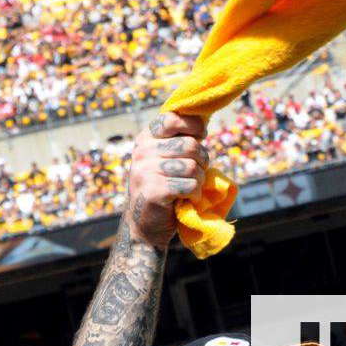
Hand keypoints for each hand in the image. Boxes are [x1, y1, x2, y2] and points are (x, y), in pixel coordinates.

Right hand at [125, 112, 208, 248]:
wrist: (145, 225)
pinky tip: (185, 200)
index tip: (201, 136)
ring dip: (198, 181)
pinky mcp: (153, 191)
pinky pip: (189, 186)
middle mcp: (142, 152)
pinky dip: (194, 195)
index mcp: (145, 139)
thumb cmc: (162, 188)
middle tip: (197, 173)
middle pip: (190, 145)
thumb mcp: (165, 159)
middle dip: (202, 160)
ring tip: (189, 188)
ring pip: (192, 167)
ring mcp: (145, 171)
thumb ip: (178, 142)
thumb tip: (203, 122)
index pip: (173, 119)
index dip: (194, 126)